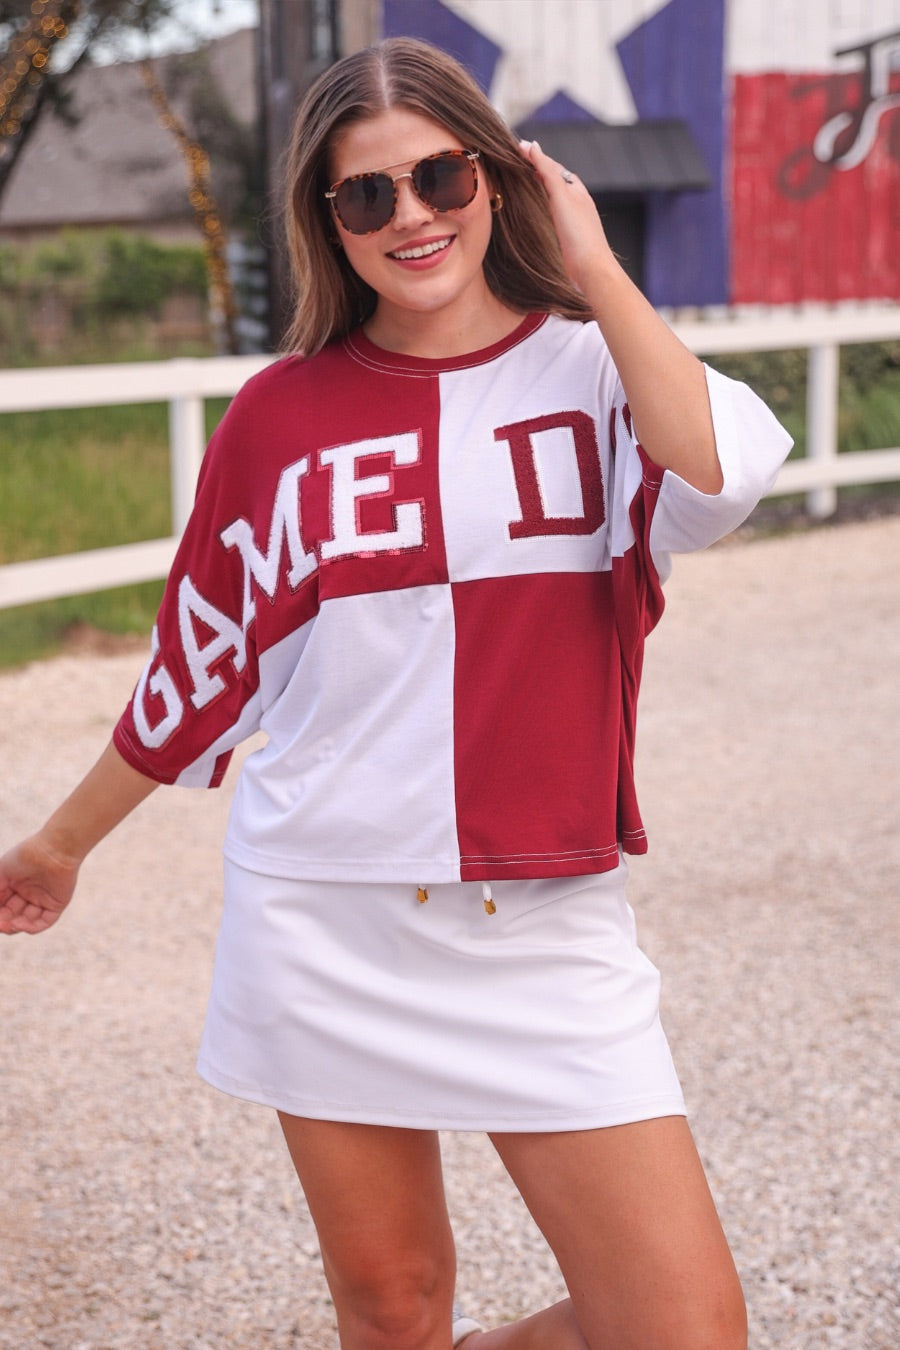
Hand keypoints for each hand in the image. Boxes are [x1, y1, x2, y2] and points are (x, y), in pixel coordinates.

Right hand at [0, 834, 79, 934]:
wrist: (53, 849)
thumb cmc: (25, 856)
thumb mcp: (2, 873)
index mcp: (16, 884)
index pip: (3, 905)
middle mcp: (29, 893)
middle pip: (14, 915)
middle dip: (4, 922)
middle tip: (0, 925)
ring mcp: (43, 899)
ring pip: (27, 921)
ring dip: (16, 926)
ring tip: (9, 925)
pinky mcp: (57, 904)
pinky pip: (45, 921)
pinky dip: (32, 927)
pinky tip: (21, 925)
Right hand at [518, 138, 616, 291]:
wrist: (591, 269)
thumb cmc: (579, 234)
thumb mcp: (560, 197)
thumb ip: (547, 172)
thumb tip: (533, 146)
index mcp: (577, 190)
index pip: (553, 166)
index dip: (536, 156)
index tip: (518, 147)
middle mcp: (578, 202)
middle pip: (556, 180)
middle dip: (540, 169)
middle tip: (520, 160)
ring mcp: (575, 220)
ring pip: (556, 197)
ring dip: (542, 187)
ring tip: (526, 180)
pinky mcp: (570, 236)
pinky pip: (555, 213)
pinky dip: (545, 205)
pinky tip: (540, 212)